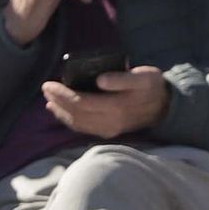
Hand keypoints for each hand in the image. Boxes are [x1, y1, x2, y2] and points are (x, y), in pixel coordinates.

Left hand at [40, 65, 169, 137]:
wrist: (163, 106)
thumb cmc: (151, 86)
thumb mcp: (142, 77)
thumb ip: (122, 79)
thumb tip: (100, 80)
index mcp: (115, 108)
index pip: (80, 103)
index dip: (62, 95)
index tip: (50, 84)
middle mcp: (108, 123)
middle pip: (75, 114)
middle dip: (57, 102)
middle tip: (46, 88)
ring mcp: (107, 130)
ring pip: (76, 124)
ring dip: (60, 112)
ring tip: (49, 100)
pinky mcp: (106, 132)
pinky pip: (82, 128)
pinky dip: (68, 120)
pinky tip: (61, 112)